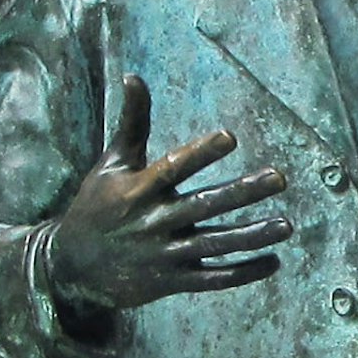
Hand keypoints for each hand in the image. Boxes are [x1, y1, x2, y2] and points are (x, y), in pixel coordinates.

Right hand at [46, 76, 287, 315]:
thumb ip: (132, 122)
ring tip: (285, 226)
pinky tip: (273, 261)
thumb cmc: (96, 206)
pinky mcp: (172, 281)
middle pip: (205, 206)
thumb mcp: (111, 163)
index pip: (174, 167)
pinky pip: (214, 279)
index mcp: (139, 189)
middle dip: (243, 193)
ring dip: (251, 236)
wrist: (72, 267)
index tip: (230, 137)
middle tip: (279, 178)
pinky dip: (244, 273)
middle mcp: (154, 221)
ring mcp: (165, 254)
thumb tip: (134, 76)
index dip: (201, 152)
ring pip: (215, 245)